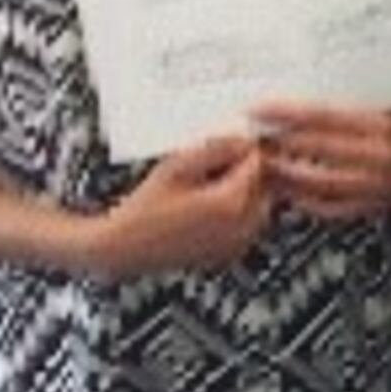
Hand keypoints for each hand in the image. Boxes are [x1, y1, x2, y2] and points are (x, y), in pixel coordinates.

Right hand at [85, 136, 272, 277]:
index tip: (228, 141)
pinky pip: (248, 222)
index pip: (257, 163)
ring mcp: (240, 242)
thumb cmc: (146, 206)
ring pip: (260, 203)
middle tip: (218, 161)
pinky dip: (237, 209)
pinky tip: (207, 203)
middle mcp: (243, 226)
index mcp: (230, 202)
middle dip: (247, 169)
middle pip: (263, 184)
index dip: (245, 148)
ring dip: (244, 188)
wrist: (126, 248)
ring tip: (208, 182)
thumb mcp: (177, 166)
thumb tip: (244, 139)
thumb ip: (215, 149)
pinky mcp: (234, 251)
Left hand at [251, 101, 390, 219]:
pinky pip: (333, 207)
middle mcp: (388, 158)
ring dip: (287, 172)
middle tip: (254, 134)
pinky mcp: (380, 206)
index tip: (258, 110)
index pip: (324, 115)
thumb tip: (301, 81)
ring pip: (320, 182)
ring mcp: (384, 186)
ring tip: (264, 162)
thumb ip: (351, 96)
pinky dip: (307, 200)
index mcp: (388, 125)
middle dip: (280, 141)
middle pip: (317, 147)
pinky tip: (289, 188)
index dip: (286, 112)